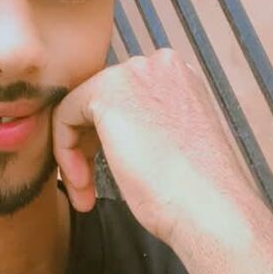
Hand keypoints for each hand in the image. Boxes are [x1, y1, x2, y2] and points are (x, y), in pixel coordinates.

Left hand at [52, 48, 259, 249]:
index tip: (107, 175)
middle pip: (100, 101)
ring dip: (77, 155)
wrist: (208, 208)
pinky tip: (82, 184)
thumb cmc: (196, 191)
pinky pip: (64, 116)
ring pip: (79, 109)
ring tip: (86, 194)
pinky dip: (66, 152)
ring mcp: (133, 74)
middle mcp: (156, 65)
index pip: (123, 98)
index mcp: (178, 76)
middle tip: (91, 188)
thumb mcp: (171, 141)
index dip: (108, 140)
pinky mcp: (108, 93)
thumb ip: (146, 123)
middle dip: (90, 147)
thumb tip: (114, 129)